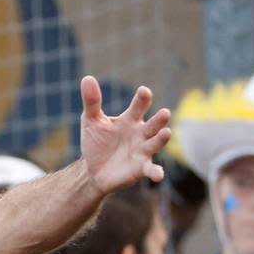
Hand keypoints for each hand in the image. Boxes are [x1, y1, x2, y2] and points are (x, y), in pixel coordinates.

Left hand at [79, 76, 170, 193]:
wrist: (92, 170)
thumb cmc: (96, 143)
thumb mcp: (91, 121)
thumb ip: (92, 101)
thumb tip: (87, 78)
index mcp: (130, 119)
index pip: (139, 106)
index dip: (142, 99)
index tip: (143, 91)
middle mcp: (141, 133)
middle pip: (153, 124)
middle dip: (159, 119)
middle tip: (164, 113)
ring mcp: (143, 150)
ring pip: (156, 143)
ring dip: (161, 139)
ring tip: (166, 132)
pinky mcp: (141, 168)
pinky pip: (151, 170)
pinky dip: (156, 172)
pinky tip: (159, 176)